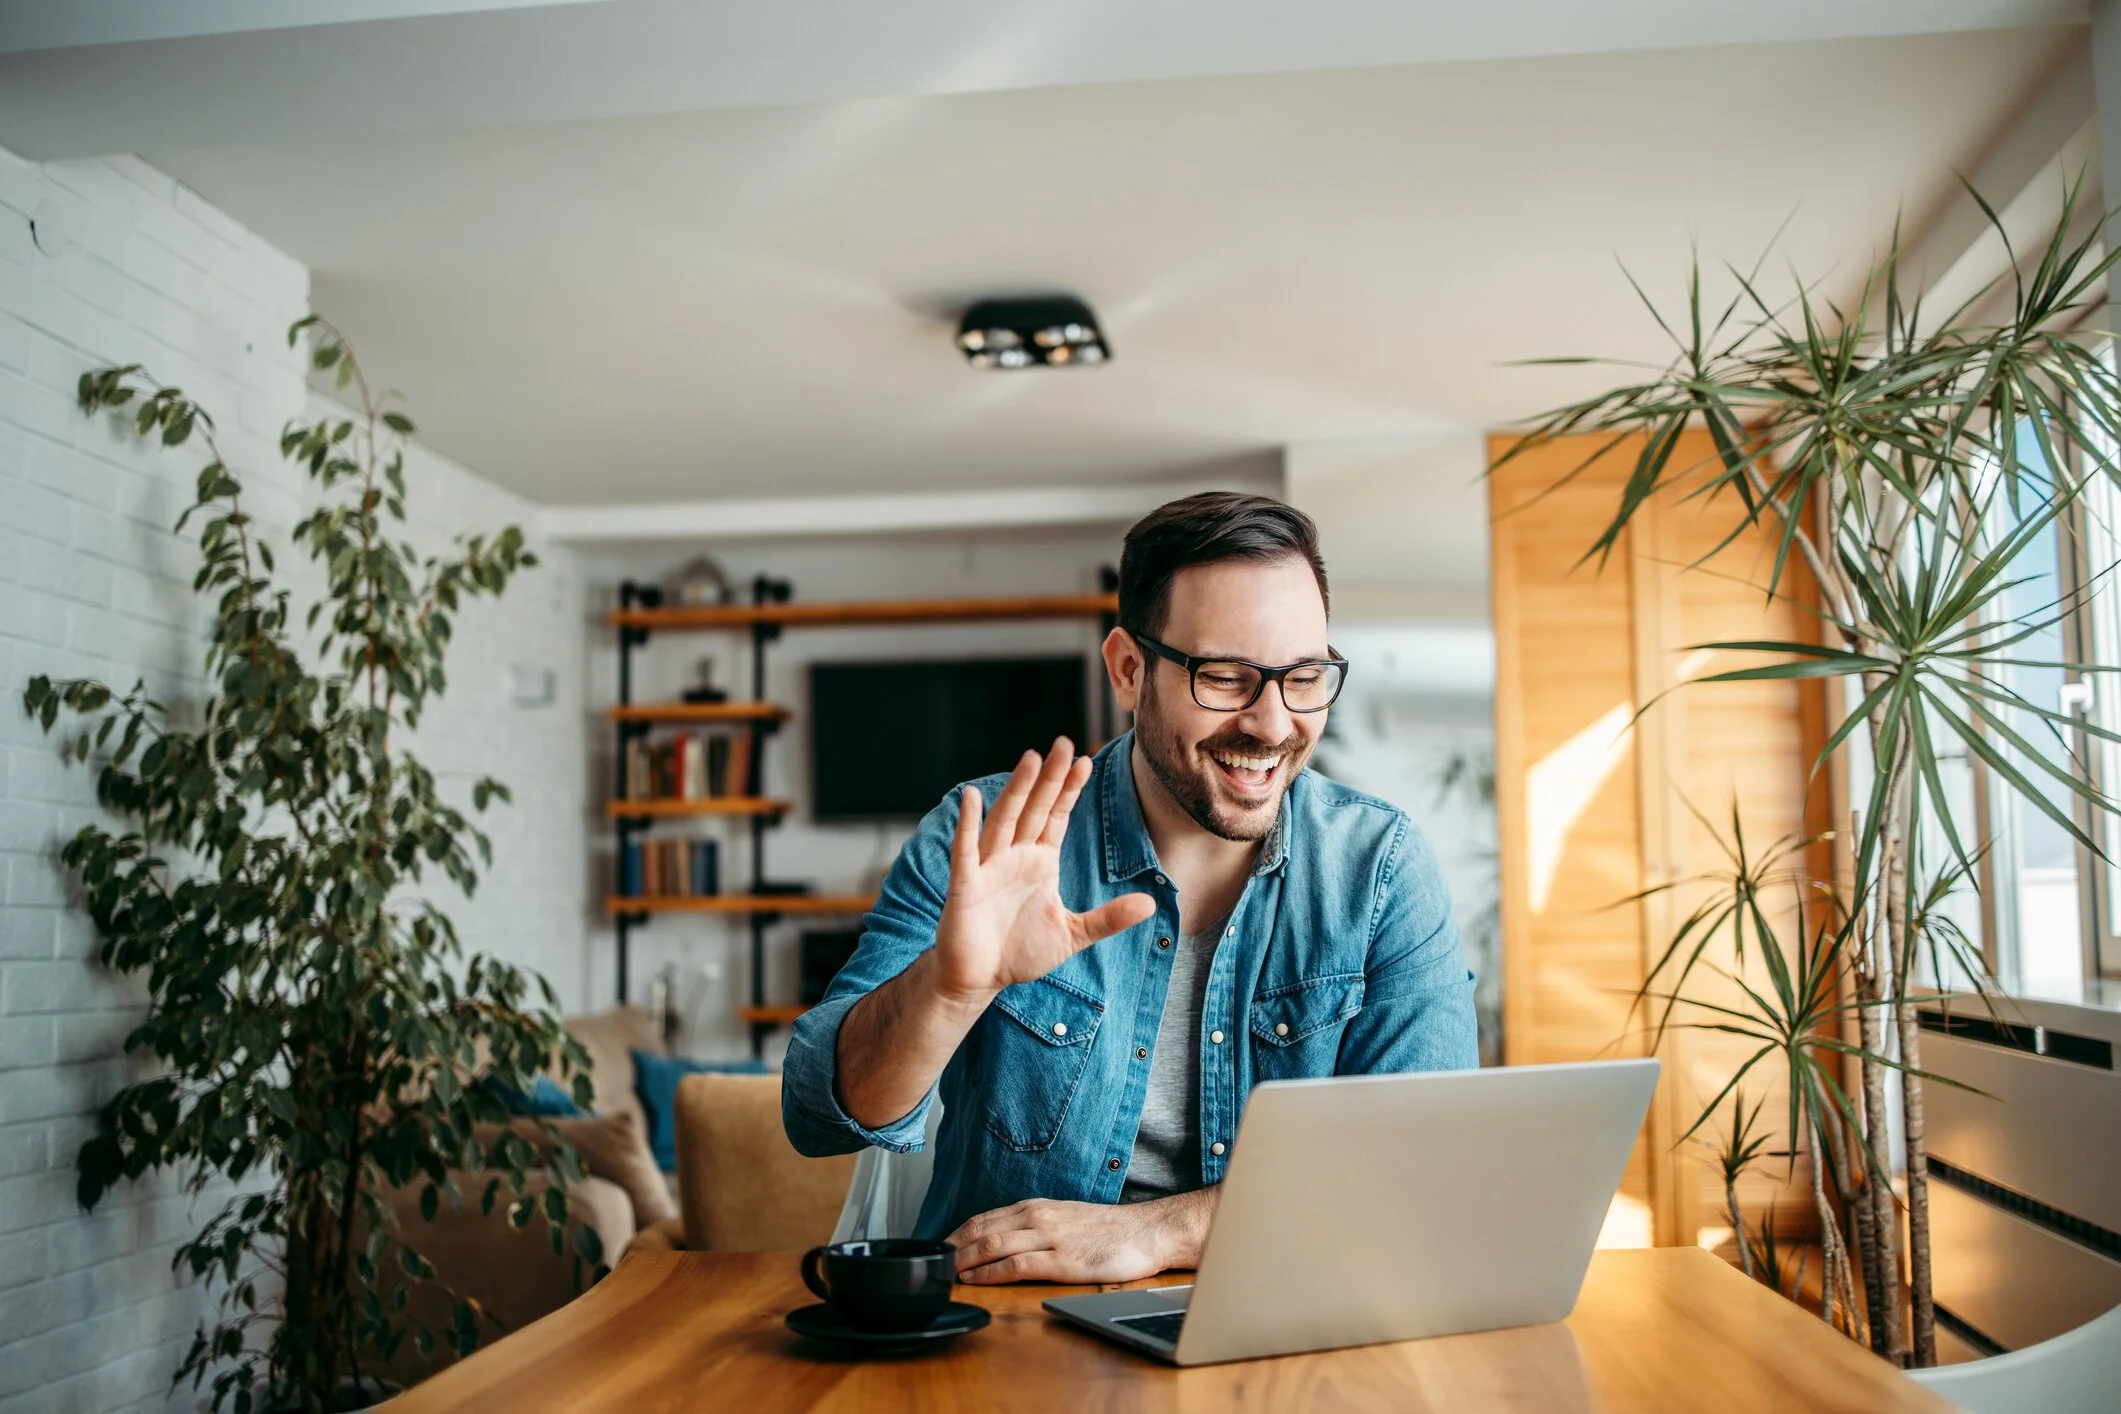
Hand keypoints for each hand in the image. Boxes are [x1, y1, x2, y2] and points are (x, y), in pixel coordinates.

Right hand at [929, 740, 1155, 1004]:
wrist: (979, 980)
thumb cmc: (1020, 952)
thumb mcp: (1073, 934)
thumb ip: (1108, 918)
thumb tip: (1150, 904)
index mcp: (1039, 861)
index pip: (1057, 817)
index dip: (1069, 790)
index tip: (1085, 761)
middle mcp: (1014, 856)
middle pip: (1034, 809)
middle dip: (1049, 777)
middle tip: (1063, 743)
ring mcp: (988, 868)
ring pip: (1004, 821)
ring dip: (1017, 791)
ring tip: (1031, 759)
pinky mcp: (966, 887)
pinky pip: (966, 851)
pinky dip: (968, 825)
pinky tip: (972, 797)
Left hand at [947, 1197, 1196, 1284]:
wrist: (1145, 1231)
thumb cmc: (1107, 1229)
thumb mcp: (1064, 1217)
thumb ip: (1034, 1226)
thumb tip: (1003, 1239)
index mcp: (1036, 1207)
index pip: (984, 1217)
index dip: (956, 1234)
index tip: (938, 1248)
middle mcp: (1037, 1217)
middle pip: (980, 1229)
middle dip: (951, 1248)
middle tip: (931, 1263)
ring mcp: (1049, 1238)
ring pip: (992, 1244)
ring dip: (963, 1260)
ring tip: (945, 1274)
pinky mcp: (1062, 1261)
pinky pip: (1016, 1265)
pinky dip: (989, 1272)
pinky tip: (975, 1280)